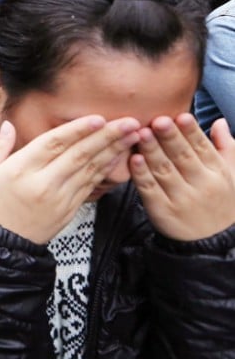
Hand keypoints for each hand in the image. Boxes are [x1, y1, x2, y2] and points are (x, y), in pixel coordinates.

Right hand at [0, 116, 140, 243]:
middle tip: (131, 121)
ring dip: (114, 150)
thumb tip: (9, 125)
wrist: (1, 244)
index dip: (77, 130)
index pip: (53, 144)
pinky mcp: (69, 209)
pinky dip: (106, 169)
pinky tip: (118, 157)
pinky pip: (91, 185)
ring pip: (90, 169)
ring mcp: (59, 198)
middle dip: (107, 136)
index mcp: (21, 170)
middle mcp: (43, 183)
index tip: (98, 118)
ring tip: (133, 135)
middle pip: (79, 155)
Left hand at [129, 114, 234, 241]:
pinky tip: (134, 159)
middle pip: (183, 157)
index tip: (181, 116)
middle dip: (170, 138)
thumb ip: (225, 147)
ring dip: (152, 151)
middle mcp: (202, 186)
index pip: (203, 148)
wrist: (211, 242)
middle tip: (157, 120)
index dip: (191, 132)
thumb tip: (219, 122)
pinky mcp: (162, 211)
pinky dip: (141, 174)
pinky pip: (150, 190)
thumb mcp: (231, 175)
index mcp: (218, 173)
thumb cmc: (219, 201)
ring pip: (164, 171)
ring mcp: (181, 199)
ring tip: (141, 133)